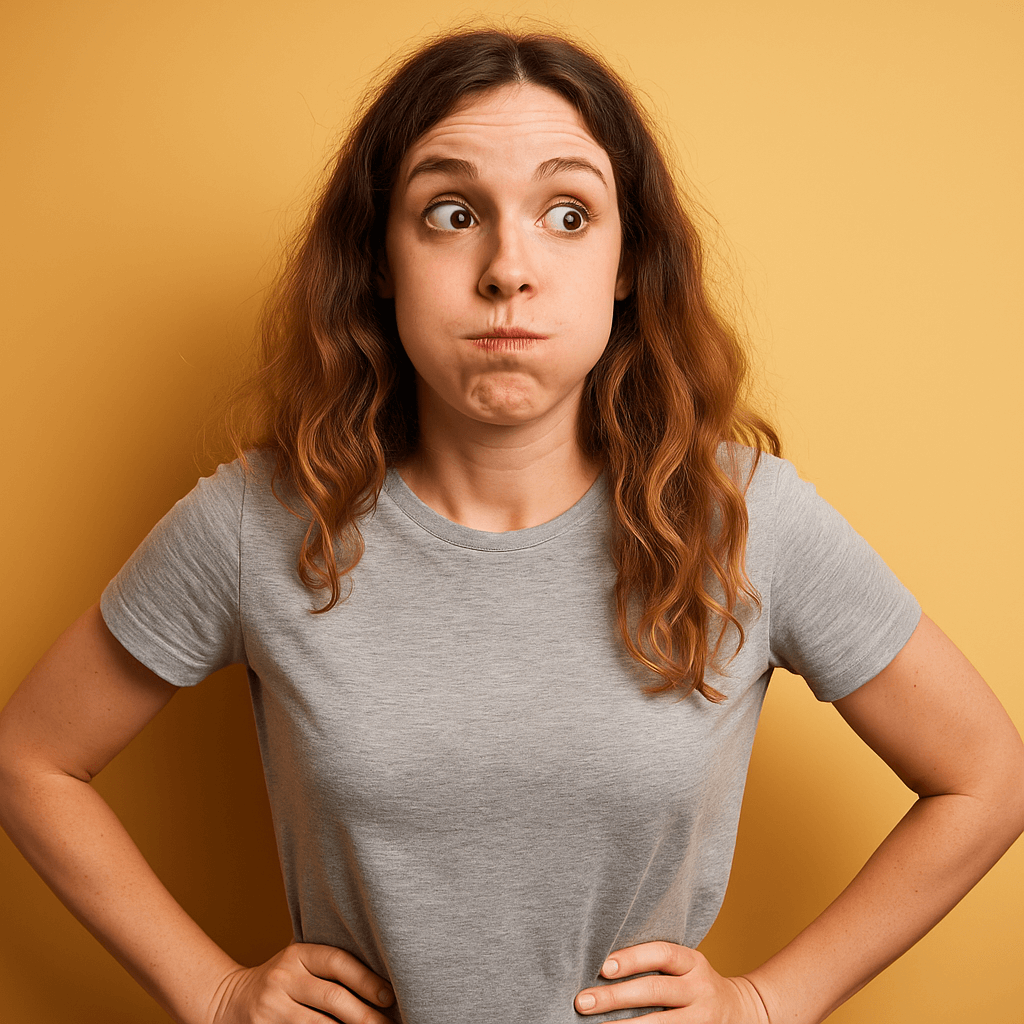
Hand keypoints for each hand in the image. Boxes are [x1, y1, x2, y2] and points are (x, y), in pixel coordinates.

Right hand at [208, 943, 394, 1023]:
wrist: (228, 1002)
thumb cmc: (281, 982)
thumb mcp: (300, 964)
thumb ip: (330, 967)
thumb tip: (382, 981)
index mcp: (298, 954)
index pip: (339, 962)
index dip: (367, 979)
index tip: (390, 996)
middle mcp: (284, 978)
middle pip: (333, 998)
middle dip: (366, 1015)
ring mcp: (271, 1008)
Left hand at [574, 942, 768, 1022]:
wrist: (742, 1011)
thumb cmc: (695, 983)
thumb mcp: (685, 966)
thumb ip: (655, 963)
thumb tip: (603, 966)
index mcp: (693, 963)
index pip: (662, 954)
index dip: (632, 958)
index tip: (602, 966)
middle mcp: (700, 989)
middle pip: (655, 990)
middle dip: (615, 996)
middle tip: (583, 1001)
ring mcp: (702, 1018)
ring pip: (660, 1023)